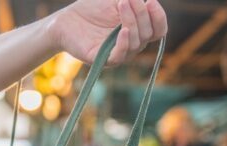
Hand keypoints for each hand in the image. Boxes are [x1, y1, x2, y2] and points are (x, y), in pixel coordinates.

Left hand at [50, 0, 166, 64]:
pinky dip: (124, 44)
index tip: (150, 1)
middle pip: (147, 34)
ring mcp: (118, 53)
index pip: (158, 30)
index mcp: (138, 31)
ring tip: (122, 4)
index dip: (158, 17)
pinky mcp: (103, 60)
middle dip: (141, 14)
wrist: (67, 20)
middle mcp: (131, 45)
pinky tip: (123, 30)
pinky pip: (119, 56)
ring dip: (131, 22)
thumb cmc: (92, 9)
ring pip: (135, 44)